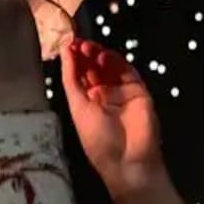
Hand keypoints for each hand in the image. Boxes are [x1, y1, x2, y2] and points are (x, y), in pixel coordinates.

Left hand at [61, 38, 194, 203]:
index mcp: (87, 102)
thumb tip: (64, 51)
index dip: (74, 59)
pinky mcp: (139, 91)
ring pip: (111, 67)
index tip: (67, 44)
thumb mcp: (78, 107)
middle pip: (94, 67)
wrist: (128, 161)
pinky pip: (127, 72)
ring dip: (99, 55)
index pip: (80, 74)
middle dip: (85, 54)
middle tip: (77, 42)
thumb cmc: (98, 139)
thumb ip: (71, 78)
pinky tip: (103, 55)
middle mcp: (104, 95)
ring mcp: (122, 93)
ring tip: (87, 47)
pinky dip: (116, 61)